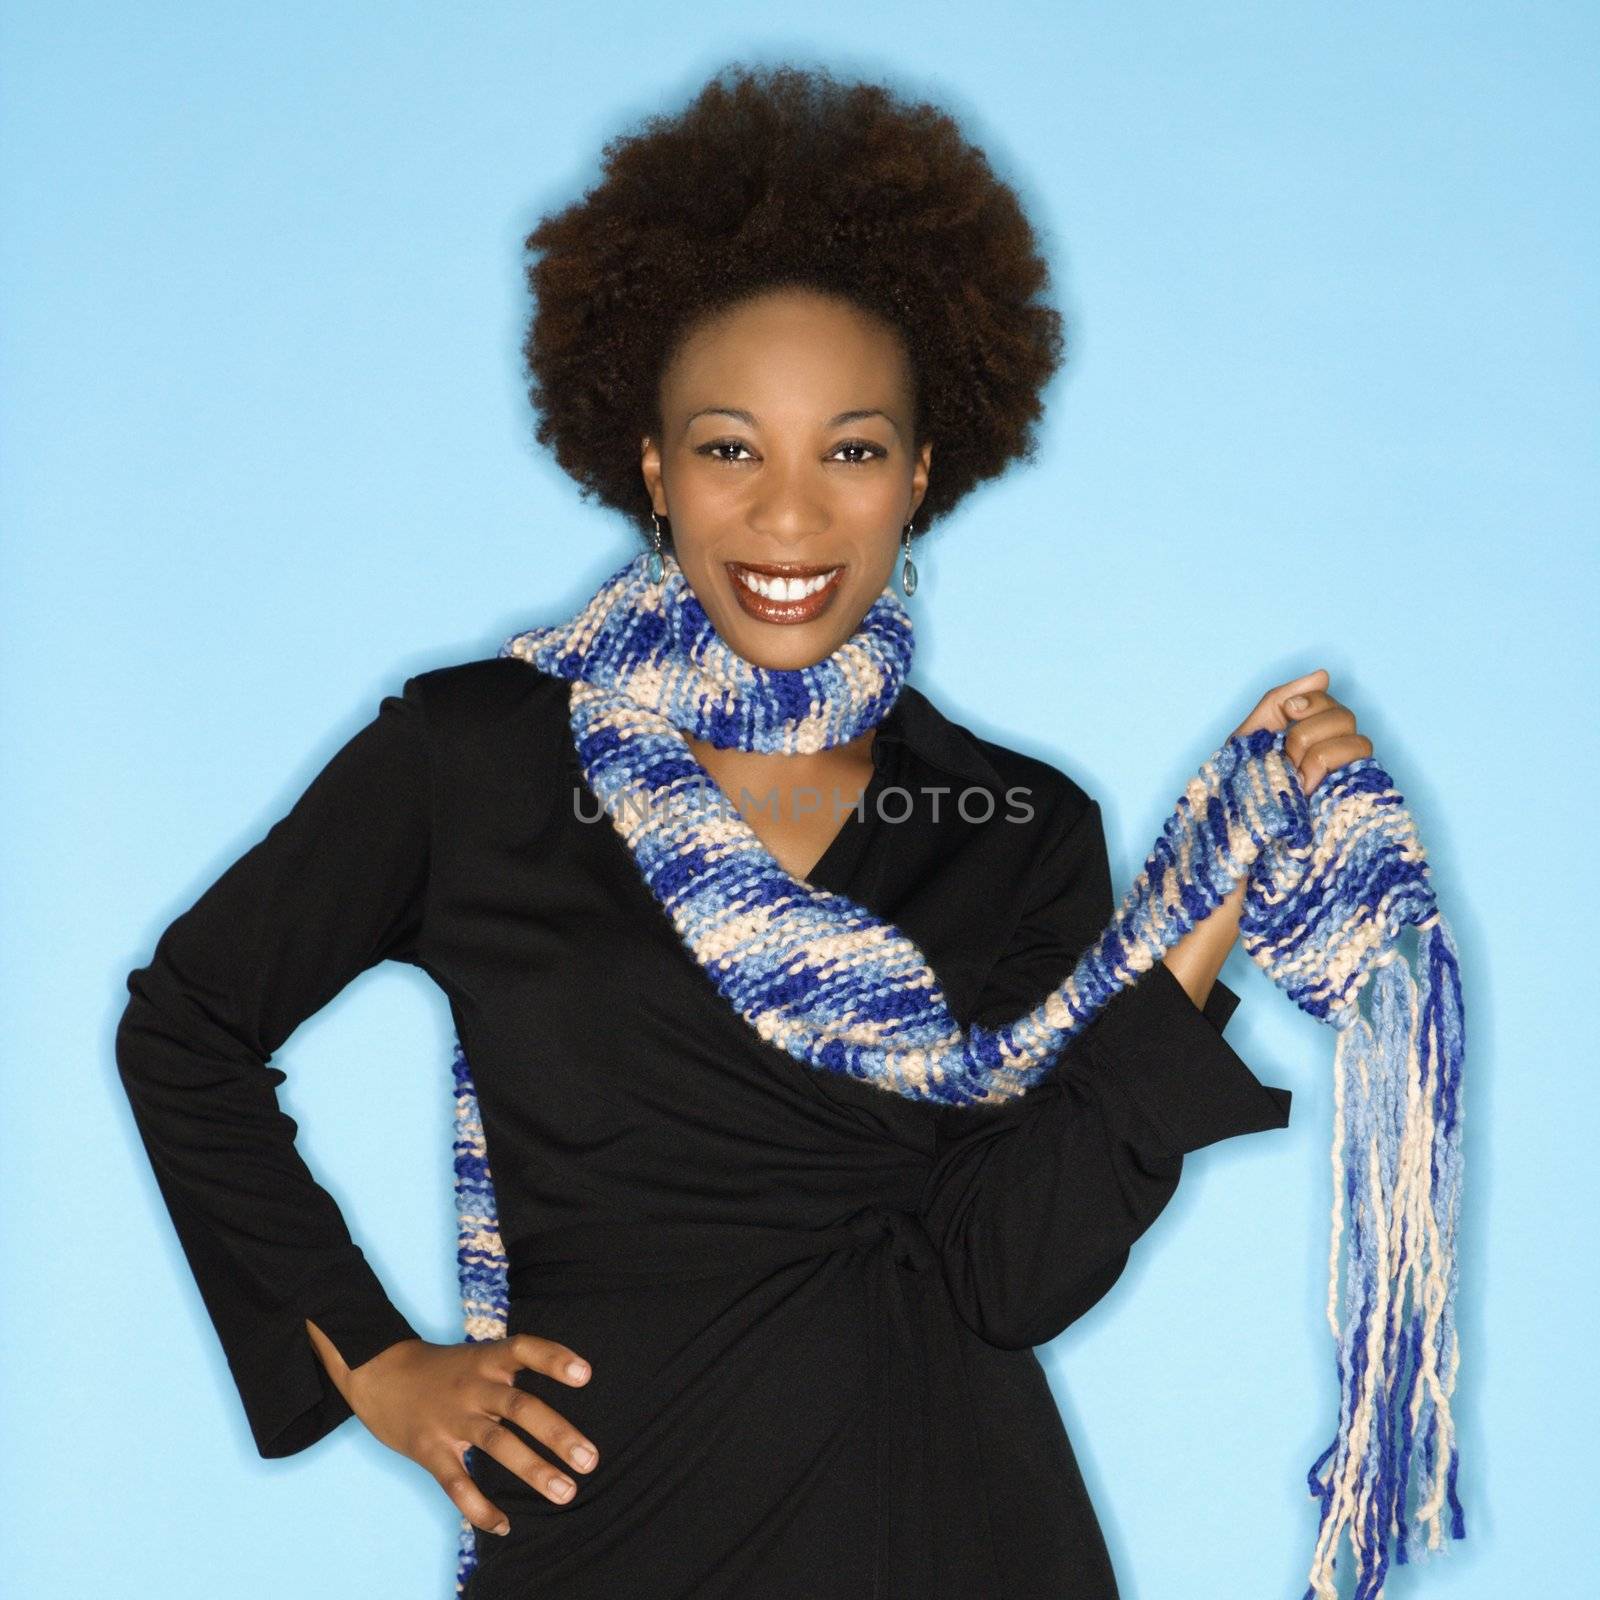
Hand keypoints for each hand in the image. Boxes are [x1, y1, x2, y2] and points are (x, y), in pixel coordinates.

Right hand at [308, 1323, 599, 1536]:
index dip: (553, 1359)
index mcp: (486, 1359)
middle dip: (556, 1434)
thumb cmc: (442, 1370)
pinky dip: (479, 1507)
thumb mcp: (477, 1357)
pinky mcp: (429, 1449)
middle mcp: (473, 1386)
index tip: (585, 1374)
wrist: (379, 1372)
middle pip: (519, 1406)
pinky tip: (503, 1525)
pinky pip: (457, 1482)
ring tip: (565, 1492)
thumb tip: (567, 1383)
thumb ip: (511, 1371)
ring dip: (533, 1469)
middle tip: (590, 1459)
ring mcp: (451, 1419)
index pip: (524, 1349)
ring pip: (496, 1443)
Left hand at [1230, 668, 1373, 794]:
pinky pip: (1361, 762)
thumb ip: (1279, 700)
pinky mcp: (1352, 794)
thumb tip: (1324, 674)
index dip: (1310, 701)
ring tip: (1294, 776)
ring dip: (1316, 754)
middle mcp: (1332, 752)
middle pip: (1344, 716)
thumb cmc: (1239, 783)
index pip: (1328, 701)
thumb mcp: (1251, 735)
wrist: (1235, 828)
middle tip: (1285, 757)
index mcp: (1308, 735)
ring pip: (1356, 740)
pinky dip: (1326, 767)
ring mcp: (1344, 775)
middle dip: (1306, 733)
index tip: (1288, 712)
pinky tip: (1306, 785)